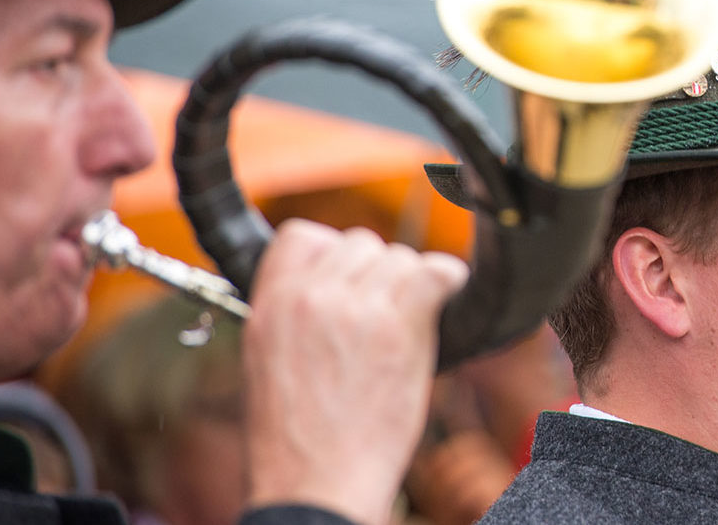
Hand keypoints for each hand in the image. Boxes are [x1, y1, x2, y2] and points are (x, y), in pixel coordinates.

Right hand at [241, 220, 467, 523]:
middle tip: (386, 315)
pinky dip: (449, 281)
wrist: (317, 483)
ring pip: (399, 257)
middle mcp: (309, 295)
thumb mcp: (269, 361)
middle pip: (360, 242)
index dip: (334, 253)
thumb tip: (337, 287)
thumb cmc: (298, 440)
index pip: (303, 234)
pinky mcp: (398, 327)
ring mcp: (355, 307)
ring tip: (409, 326)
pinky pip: (436, 273)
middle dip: (378, 274)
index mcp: (269, 302)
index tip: (352, 282)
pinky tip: (447, 301)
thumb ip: (296, 314)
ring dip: (411, 286)